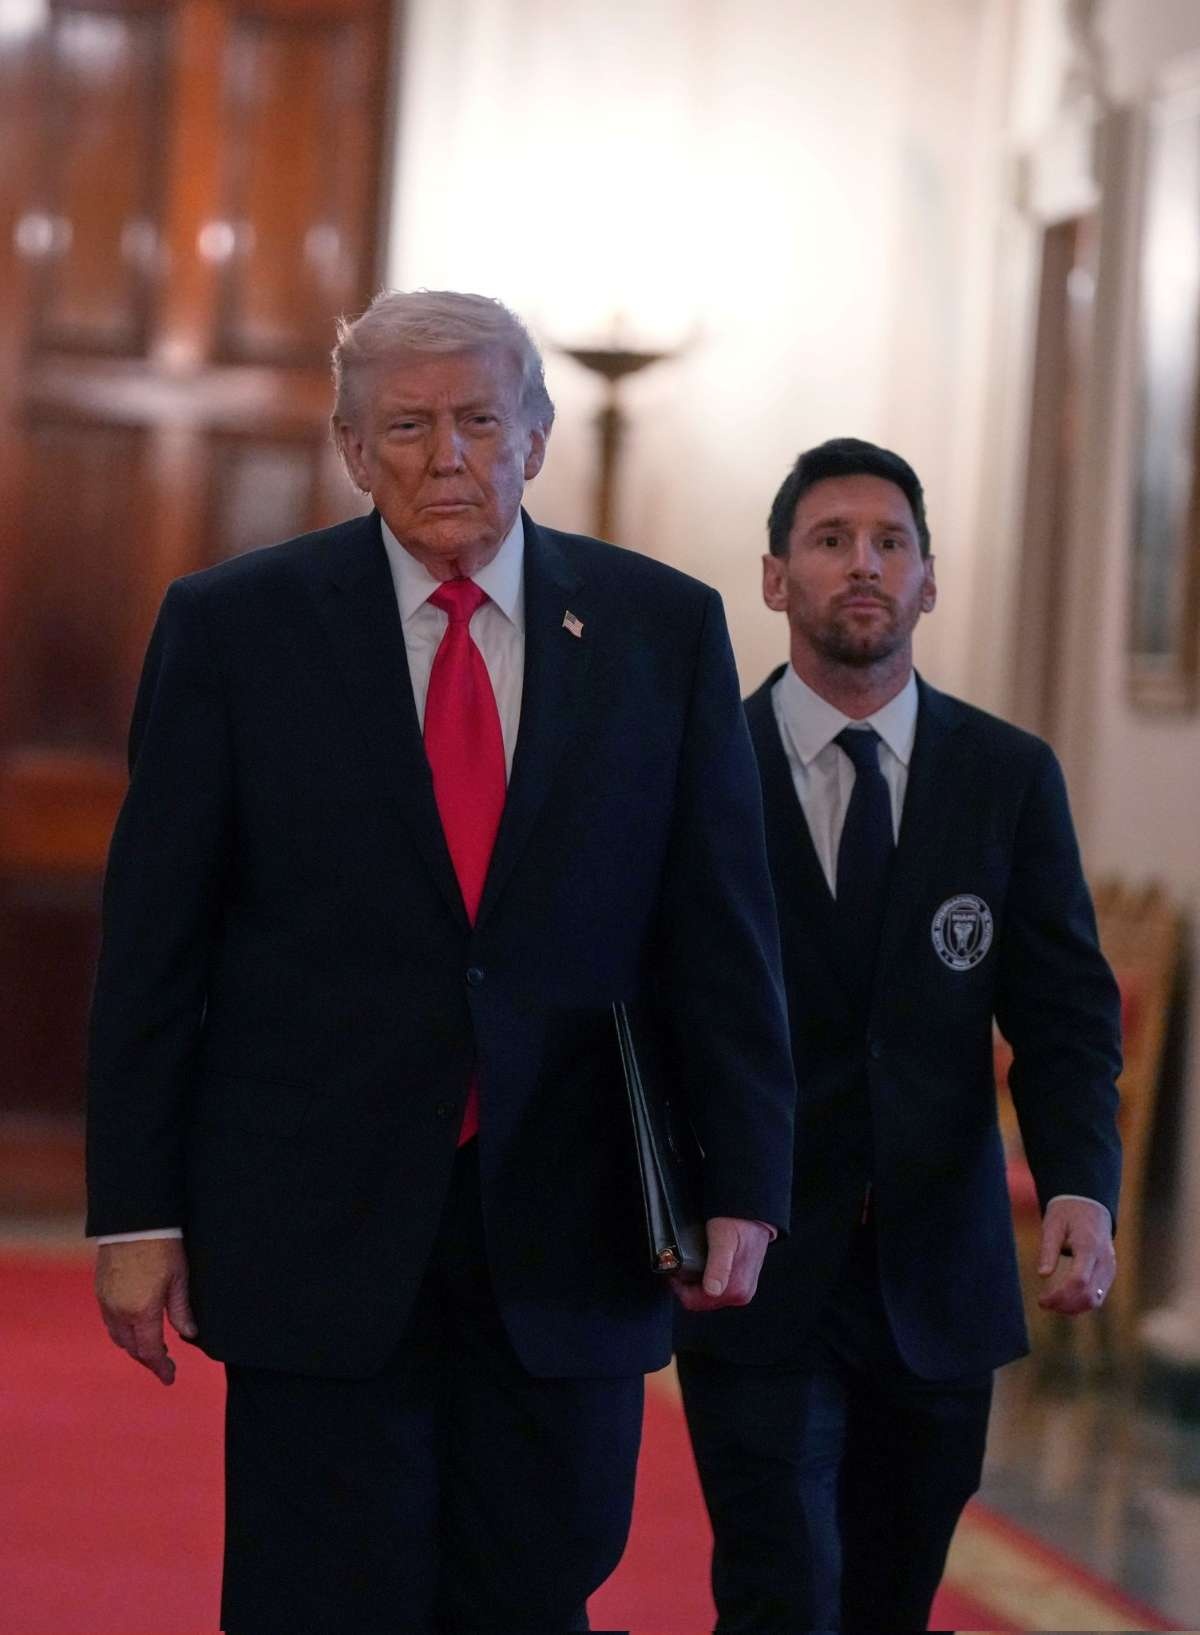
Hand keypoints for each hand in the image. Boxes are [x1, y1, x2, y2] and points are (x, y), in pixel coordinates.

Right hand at [95, 1238, 197, 1384]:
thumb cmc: (163, 1245)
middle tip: (163, 1364)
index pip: (150, 1350)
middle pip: (131, 1347)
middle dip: (147, 1359)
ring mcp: (106, 1300)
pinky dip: (122, 1330)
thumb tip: (189, 1335)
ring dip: (133, 1345)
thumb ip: (181, 1310)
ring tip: (151, 1347)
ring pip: (117, 1335)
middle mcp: (119, 1311)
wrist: (134, 1219)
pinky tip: (135, 1325)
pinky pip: (109, 1319)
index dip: (161, 1367)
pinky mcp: (100, 1289)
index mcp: (142, 1311)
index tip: (170, 1377)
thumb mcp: (179, 1278)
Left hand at [672, 1217, 770, 1311]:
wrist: (753, 1217)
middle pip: (700, 1301)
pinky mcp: (741, 1285)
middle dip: (687, 1285)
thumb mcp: (723, 1239)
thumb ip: (718, 1265)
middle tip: (681, 1264)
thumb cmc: (738, 1224)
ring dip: (695, 1283)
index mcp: (736, 1289)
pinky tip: (702, 1265)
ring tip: (691, 1262)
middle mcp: (741, 1294)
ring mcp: (742, 1291)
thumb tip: (712, 1290)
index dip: (679, 1286)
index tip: (674, 1270)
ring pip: (707, 1297)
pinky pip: (716, 1290)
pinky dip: (705, 1280)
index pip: (694, 1302)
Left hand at [1036, 1197, 1115, 1315]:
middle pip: (1089, 1295)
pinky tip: (1063, 1302)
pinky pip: (1098, 1296)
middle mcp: (1104, 1261)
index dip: (1059, 1295)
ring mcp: (1110, 1269)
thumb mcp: (1052, 1225)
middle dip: (1065, 1305)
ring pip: (1095, 1300)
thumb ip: (1048, 1249)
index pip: (1078, 1280)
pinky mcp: (1109, 1274)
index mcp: (1089, 1247)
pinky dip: (1081, 1303)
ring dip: (1073, 1308)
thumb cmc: (1067, 1214)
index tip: (1041, 1300)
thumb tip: (1042, 1275)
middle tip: (1043, 1304)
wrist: (1090, 1205)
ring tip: (1051, 1304)